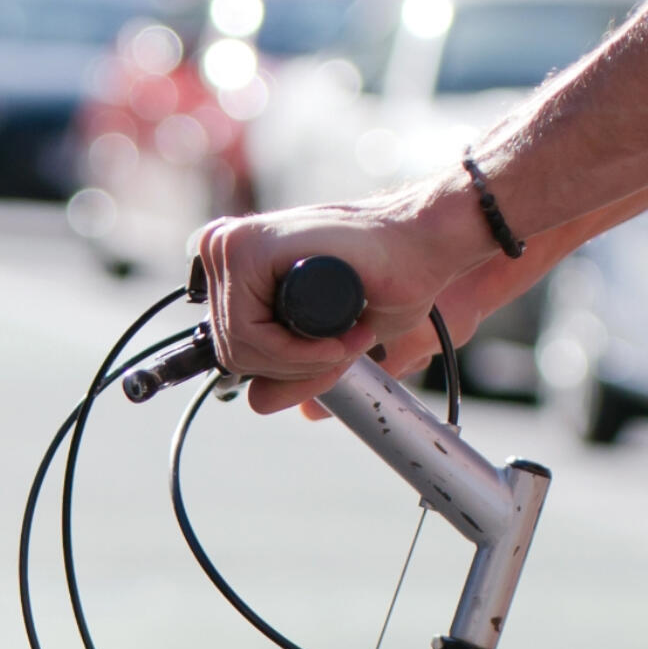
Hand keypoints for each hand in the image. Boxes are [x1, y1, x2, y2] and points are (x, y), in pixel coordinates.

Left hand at [193, 178, 527, 412]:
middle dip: (290, 367)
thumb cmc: (387, 281)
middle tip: (342, 350)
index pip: (232, 346)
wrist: (421, 243)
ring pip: (239, 346)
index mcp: (238, 262)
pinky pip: (250, 332)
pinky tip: (338, 338)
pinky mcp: (246, 248)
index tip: (332, 357)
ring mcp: (232, 245)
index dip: (284, 368)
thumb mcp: (328, 339)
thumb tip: (256, 405)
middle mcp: (226, 248)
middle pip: (231, 350)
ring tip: (346, 342)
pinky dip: (294, 352)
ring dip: (298, 362)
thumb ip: (292, 368)